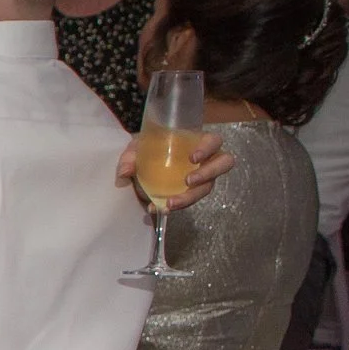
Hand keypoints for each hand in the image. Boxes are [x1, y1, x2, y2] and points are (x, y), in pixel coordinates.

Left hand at [116, 130, 230, 211]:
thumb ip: (130, 157)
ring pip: (207, 187)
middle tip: (188, 181)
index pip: (214, 141)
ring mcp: (202, 177)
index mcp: (197, 141)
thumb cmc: (147, 149)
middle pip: (223, 164)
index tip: (193, 158)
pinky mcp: (191, 192)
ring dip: (190, 197)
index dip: (208, 148)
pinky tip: (158, 208)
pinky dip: (176, 206)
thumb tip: (125, 172)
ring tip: (170, 203)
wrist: (141, 167)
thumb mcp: (136, 148)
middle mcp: (206, 159)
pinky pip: (190, 200)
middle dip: (208, 174)